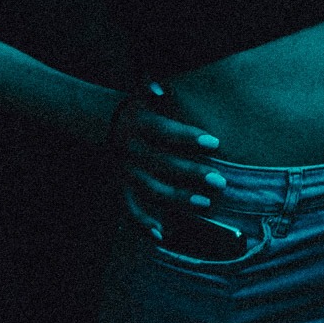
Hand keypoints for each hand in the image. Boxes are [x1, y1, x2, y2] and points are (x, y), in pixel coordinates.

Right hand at [108, 85, 226, 239]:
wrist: (102, 124)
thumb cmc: (138, 109)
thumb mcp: (141, 94)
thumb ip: (151, 87)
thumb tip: (159, 87)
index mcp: (139, 124)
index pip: (164, 131)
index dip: (188, 137)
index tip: (215, 142)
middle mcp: (131, 150)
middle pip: (162, 163)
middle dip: (192, 173)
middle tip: (220, 181)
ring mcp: (126, 172)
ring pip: (151, 189)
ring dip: (177, 199)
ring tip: (205, 204)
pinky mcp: (121, 188)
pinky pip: (130, 209)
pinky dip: (143, 225)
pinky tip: (162, 235)